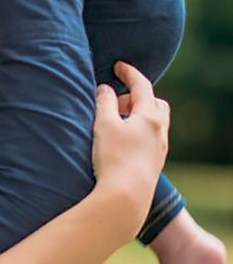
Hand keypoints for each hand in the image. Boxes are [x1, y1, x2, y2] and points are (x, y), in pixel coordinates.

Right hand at [91, 62, 169, 231]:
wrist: (126, 197)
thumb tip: (106, 89)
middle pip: (155, 103)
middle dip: (137, 96)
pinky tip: (120, 141)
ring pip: (153, 122)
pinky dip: (137, 131)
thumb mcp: (103, 124)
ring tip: (115, 121)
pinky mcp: (153, 163)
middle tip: (115, 100)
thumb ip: (104, 102)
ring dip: (137, 115)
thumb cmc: (113, 157)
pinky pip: (149, 138)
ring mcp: (158, 148)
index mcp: (149, 116)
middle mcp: (159, 130)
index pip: (142, 85)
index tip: (118, 65)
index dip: (129, 73)